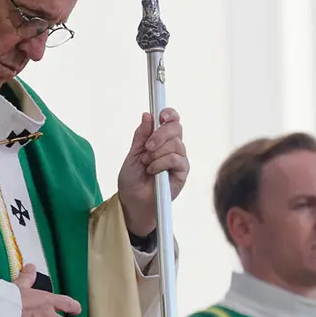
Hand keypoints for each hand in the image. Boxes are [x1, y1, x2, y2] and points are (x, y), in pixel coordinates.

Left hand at [117, 108, 188, 235]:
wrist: (133, 202)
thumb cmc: (132, 180)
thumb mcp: (133, 155)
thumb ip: (141, 136)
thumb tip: (147, 115)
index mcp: (160, 140)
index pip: (171, 121)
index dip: (169, 114)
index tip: (161, 115)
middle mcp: (173, 147)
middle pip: (176, 128)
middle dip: (160, 134)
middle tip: (147, 147)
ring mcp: (179, 159)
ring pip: (175, 144)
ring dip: (156, 154)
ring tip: (146, 164)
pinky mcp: (182, 173)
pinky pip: (176, 159)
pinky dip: (161, 163)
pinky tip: (152, 171)